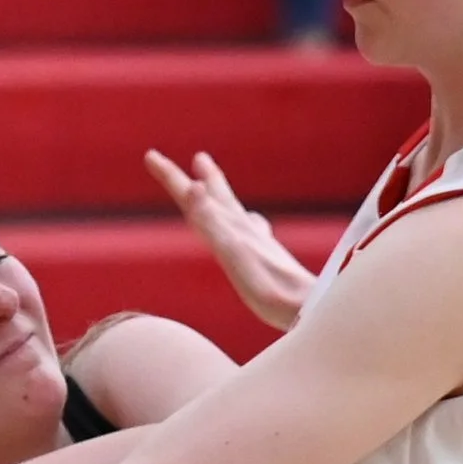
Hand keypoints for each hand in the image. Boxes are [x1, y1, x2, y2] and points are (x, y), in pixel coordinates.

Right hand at [145, 148, 315, 330]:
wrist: (311, 308)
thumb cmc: (270, 288)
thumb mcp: (233, 253)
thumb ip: (212, 222)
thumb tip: (193, 187)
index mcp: (232, 227)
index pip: (195, 196)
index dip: (172, 178)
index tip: (151, 155)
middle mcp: (247, 230)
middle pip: (222, 198)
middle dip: (206, 179)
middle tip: (200, 158)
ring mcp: (260, 244)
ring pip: (237, 211)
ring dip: (223, 196)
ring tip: (217, 186)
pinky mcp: (271, 262)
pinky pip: (252, 232)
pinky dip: (245, 222)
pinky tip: (254, 226)